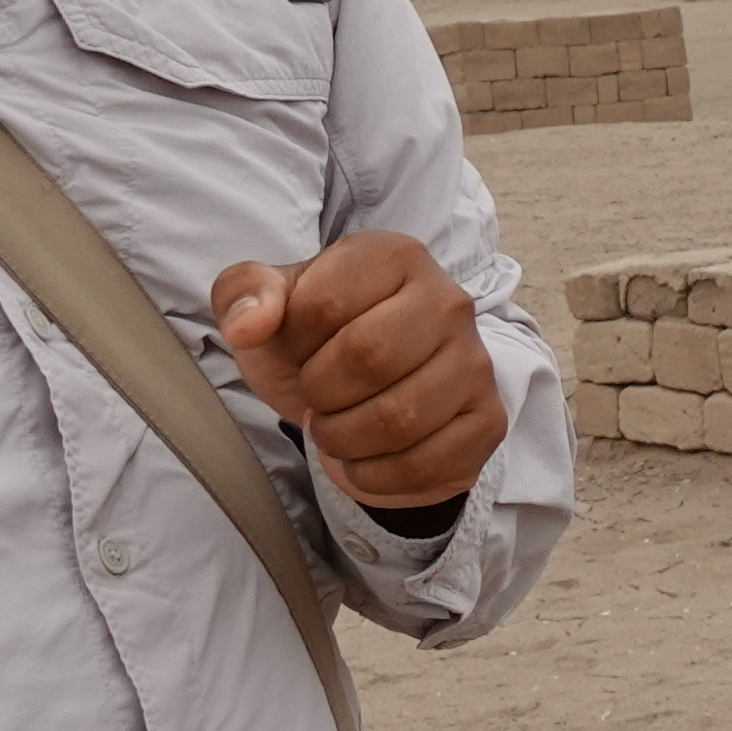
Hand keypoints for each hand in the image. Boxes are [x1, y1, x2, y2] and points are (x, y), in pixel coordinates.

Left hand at [212, 230, 503, 509]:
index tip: (299, 348)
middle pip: (367, 358)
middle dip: (320, 392)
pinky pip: (424, 464)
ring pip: (398, 419)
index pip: (323, 304)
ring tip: (337, 427)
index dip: (292, 341)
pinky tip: (366, 457)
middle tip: (317, 396)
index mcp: (396, 255)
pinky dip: (374, 475)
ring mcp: (476, 363)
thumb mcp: (271, 308)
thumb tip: (248, 326)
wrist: (368, 392)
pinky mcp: (487, 421)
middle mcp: (449, 301)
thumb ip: (245, 294)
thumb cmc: (318, 340)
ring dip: (343, 439)